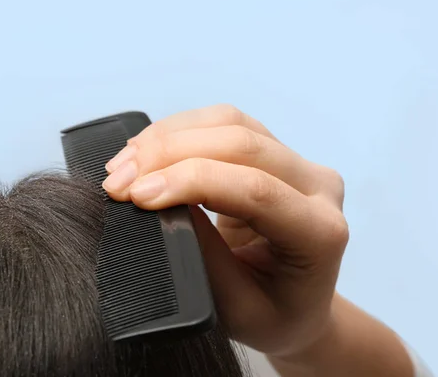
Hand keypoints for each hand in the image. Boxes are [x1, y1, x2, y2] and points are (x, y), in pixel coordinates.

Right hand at [101, 104, 347, 356]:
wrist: (297, 304)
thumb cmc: (271, 314)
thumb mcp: (236, 307)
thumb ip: (204, 255)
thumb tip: (159, 205)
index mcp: (321, 233)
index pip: (256, 190)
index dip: (190, 182)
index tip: (136, 195)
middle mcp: (318, 186)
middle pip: (242, 144)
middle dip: (169, 154)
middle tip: (117, 181)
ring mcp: (298, 163)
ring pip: (230, 123)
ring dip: (168, 137)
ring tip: (124, 164)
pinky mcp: (273, 151)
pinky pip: (224, 123)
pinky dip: (178, 131)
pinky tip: (146, 150)